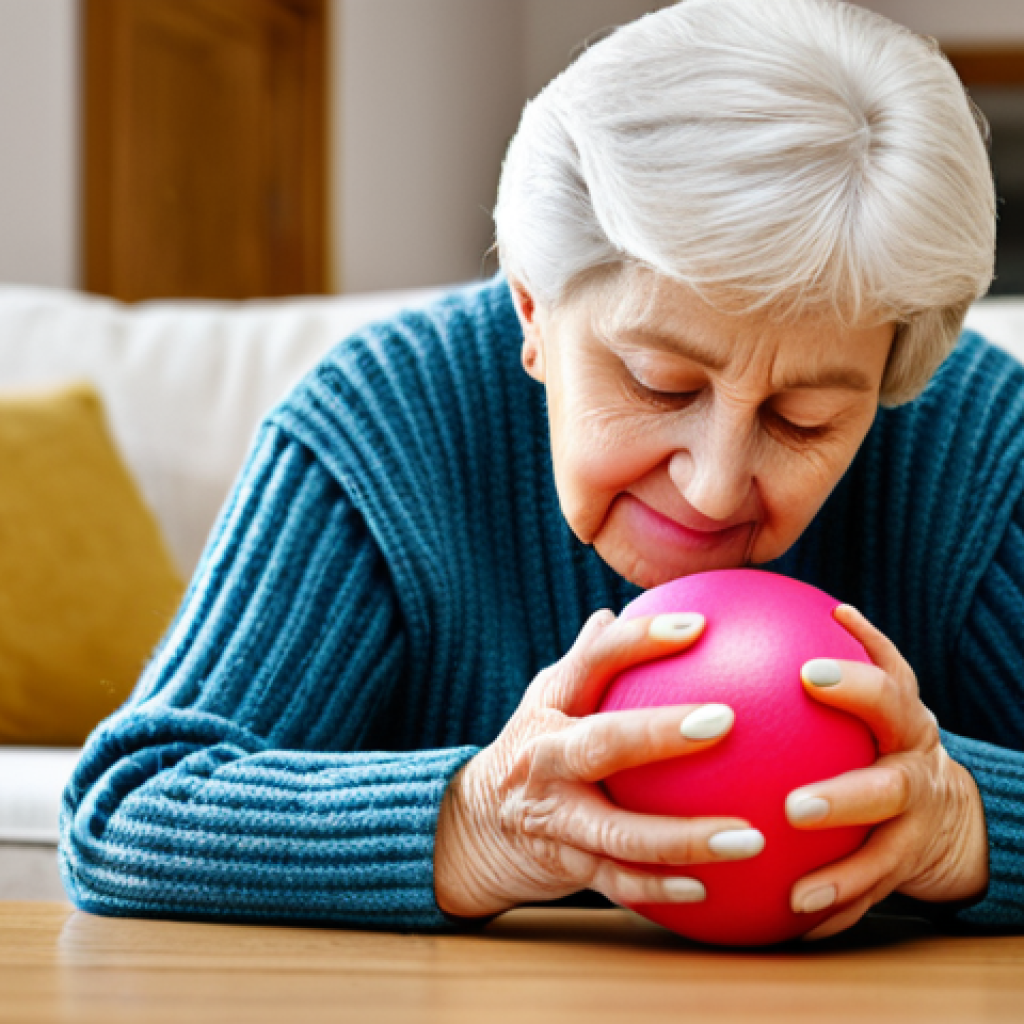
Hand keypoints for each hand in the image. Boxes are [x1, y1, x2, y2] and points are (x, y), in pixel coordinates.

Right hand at [434, 608, 765, 917]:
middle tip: (725, 720)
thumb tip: (614, 612)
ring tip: (749, 836)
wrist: (474, 827)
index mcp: (551, 708)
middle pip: (602, 743)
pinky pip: (619, 882)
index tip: (697, 624)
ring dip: (684, 838)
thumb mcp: (551, 698)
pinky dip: (661, 889)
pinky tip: (712, 888)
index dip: (640, 640)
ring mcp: (554, 817)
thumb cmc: (536, 746)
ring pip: (618, 831)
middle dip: (659, 733)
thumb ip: (588, 661)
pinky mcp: (566, 866)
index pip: (593, 662)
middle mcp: (547, 759)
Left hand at [786, 604, 988, 939]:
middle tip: (796, 805)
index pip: (889, 693)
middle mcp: (916, 772)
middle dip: (848, 796)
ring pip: (886, 856)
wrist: (948, 805)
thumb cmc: (881, 735)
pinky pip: (870, 898)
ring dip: (844, 875)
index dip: (856, 681)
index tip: (807, 672)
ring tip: (799, 893)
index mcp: (905, 722)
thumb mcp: (873, 695)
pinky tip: (793, 924)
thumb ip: (833, 658)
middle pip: (892, 785)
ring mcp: (916, 828)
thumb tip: (772, 604)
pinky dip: (837, 911)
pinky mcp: (906, 871)